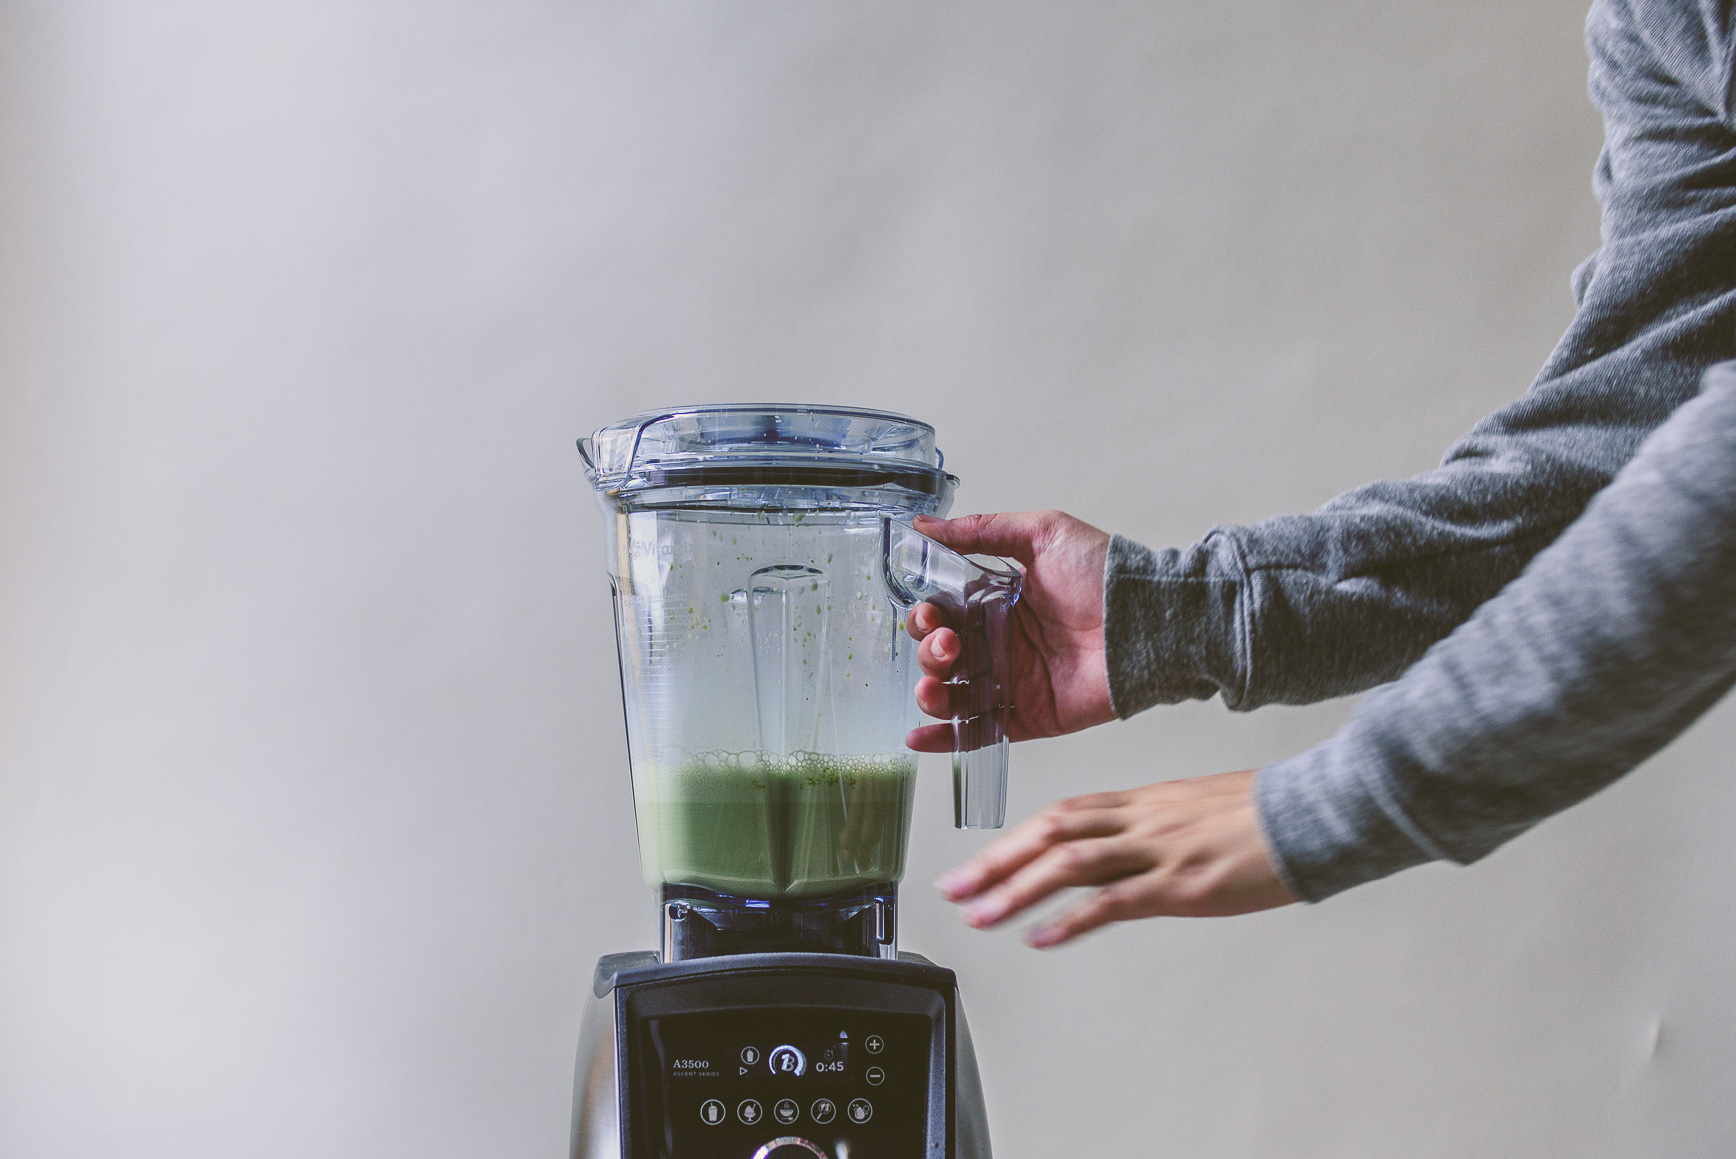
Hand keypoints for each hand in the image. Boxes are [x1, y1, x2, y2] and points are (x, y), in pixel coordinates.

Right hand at [905, 510, 1114, 752]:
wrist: (1144, 621)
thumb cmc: (1102, 574)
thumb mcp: (1042, 533)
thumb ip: (981, 531)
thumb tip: (926, 526)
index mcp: (997, 603)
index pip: (943, 614)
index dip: (926, 617)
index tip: (930, 616)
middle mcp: (1001, 644)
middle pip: (941, 656)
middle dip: (930, 654)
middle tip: (948, 645)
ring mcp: (1012, 683)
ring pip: (952, 696)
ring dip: (930, 693)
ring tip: (934, 688)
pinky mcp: (1027, 716)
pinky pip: (978, 733)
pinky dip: (945, 739)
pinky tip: (918, 737)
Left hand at [934, 770, 1296, 946]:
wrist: (1314, 813)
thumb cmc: (1264, 814)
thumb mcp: (1197, 807)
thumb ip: (1155, 825)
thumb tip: (1126, 846)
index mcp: (1143, 801)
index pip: (1061, 814)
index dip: (1012, 838)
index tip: (977, 861)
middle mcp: (1141, 819)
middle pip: (1050, 832)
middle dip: (995, 861)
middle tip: (952, 889)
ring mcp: (1159, 850)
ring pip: (1069, 864)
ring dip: (1017, 890)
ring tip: (980, 915)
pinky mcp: (1182, 885)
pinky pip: (1114, 901)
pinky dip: (1071, 920)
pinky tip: (1041, 937)